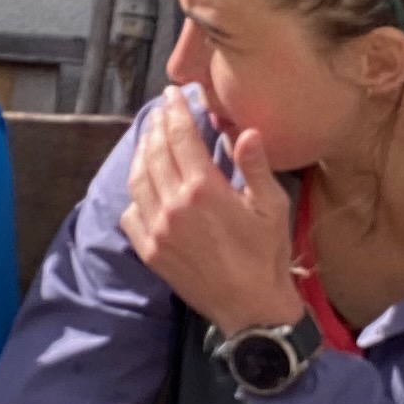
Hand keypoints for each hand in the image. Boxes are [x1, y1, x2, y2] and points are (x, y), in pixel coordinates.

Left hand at [122, 91, 307, 339]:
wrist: (251, 308)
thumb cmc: (267, 255)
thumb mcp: (272, 207)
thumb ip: (255, 166)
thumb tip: (245, 131)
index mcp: (204, 189)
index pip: (180, 137)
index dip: (176, 110)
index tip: (174, 94)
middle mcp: (173, 206)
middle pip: (155, 153)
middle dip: (157, 126)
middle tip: (161, 110)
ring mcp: (157, 230)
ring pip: (137, 180)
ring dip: (141, 154)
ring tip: (150, 138)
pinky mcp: (150, 251)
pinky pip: (131, 213)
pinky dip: (134, 193)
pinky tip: (144, 185)